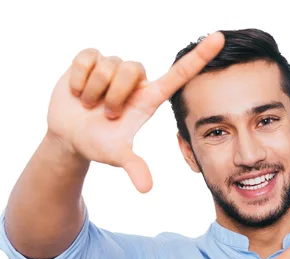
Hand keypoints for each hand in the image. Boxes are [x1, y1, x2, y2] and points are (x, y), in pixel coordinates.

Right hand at [46, 32, 224, 192]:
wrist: (69, 136)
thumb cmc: (99, 144)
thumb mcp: (117, 155)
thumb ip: (134, 167)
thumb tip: (146, 188)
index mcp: (149, 98)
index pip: (179, 74)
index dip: (200, 56)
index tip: (220, 38)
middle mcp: (135, 80)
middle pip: (132, 69)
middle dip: (114, 95)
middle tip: (107, 114)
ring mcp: (113, 67)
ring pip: (108, 66)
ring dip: (94, 91)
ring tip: (90, 105)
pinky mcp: (91, 58)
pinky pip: (87, 58)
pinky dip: (78, 79)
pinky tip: (76, 92)